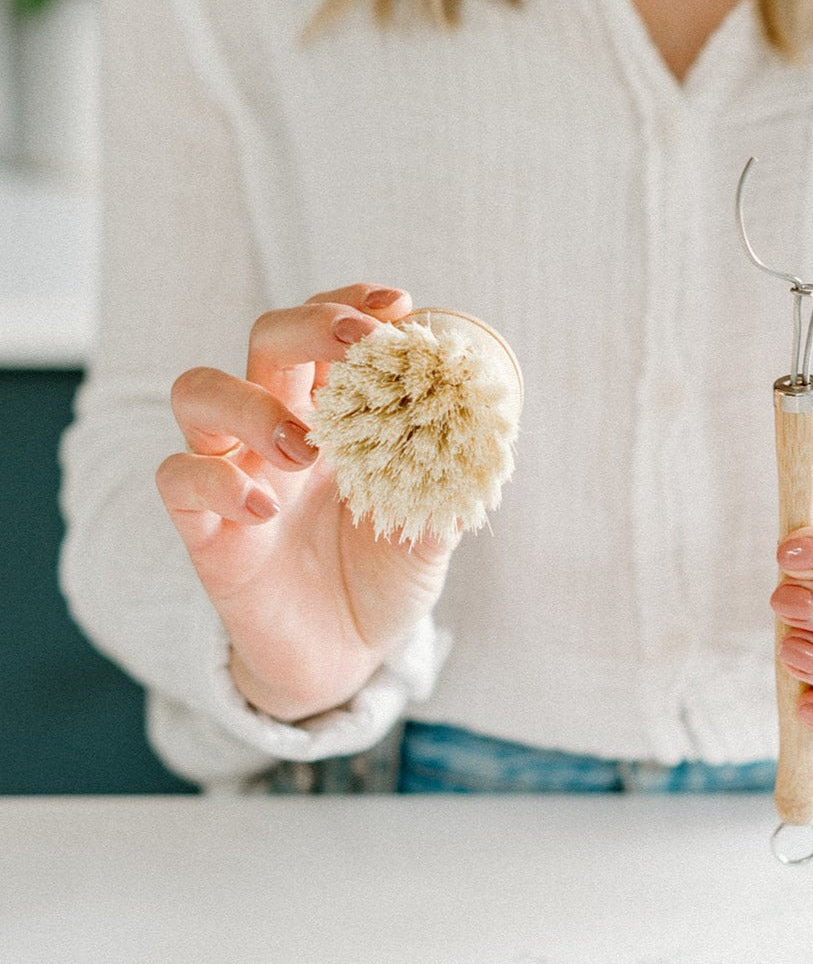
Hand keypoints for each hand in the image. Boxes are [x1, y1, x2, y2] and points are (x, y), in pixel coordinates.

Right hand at [157, 283, 455, 721]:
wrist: (343, 656)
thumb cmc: (383, 581)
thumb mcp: (428, 534)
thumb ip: (448, 486)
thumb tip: (481, 436)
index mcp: (334, 418)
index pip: (326, 333)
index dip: (352, 307)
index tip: (398, 307)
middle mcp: (277, 431)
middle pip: (264, 340)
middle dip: (308, 326)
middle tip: (358, 345)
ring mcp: (235, 472)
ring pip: (198, 392)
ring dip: (251, 402)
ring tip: (307, 447)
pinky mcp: (204, 527)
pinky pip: (179, 478)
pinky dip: (217, 480)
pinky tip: (265, 508)